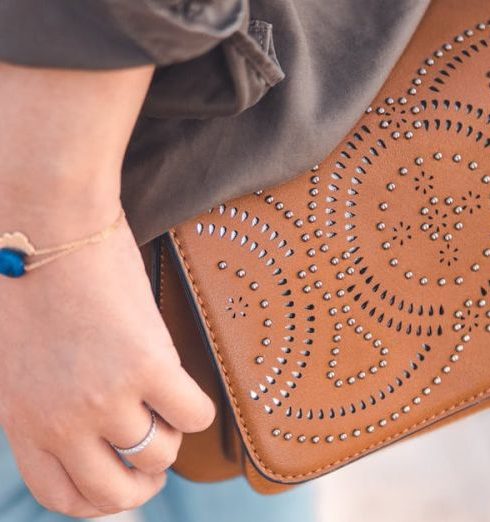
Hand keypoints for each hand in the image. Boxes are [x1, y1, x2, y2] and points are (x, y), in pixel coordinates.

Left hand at [0, 211, 214, 516]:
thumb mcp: (16, 356)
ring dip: (169, 436)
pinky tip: (184, 382)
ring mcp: (106, 397)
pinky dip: (196, 407)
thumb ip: (40, 400)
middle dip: (142, 485)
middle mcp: (61, 420)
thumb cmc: (27, 273)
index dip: (98, 498)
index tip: (120, 480)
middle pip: (113, 492)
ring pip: (159, 453)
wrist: (46, 222)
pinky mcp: (147, 366)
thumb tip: (80, 421)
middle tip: (156, 461)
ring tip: (166, 405)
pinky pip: (193, 414)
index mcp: (21, 418)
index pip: (61, 494)